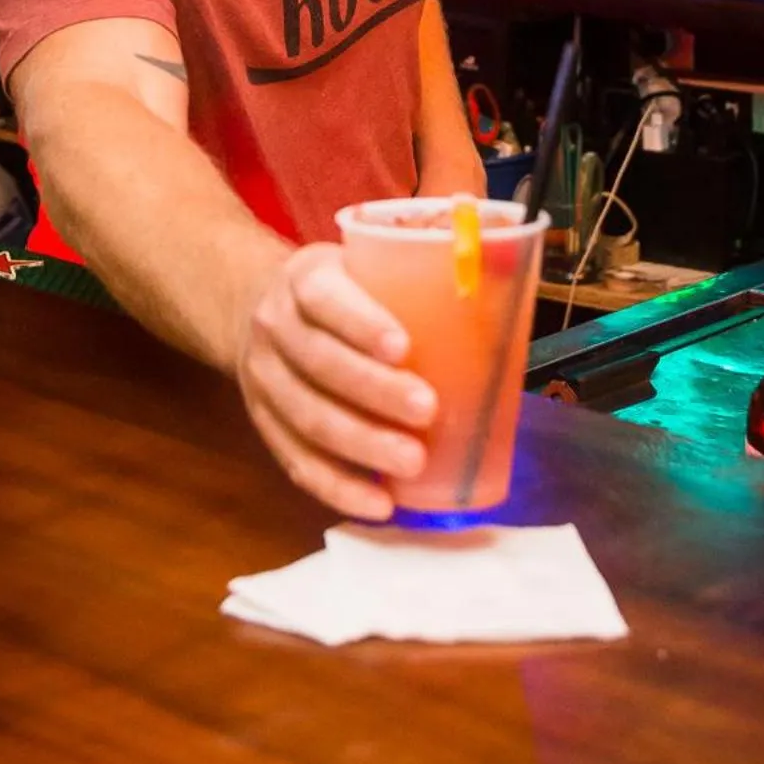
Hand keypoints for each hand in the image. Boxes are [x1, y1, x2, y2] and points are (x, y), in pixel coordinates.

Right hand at [236, 243, 436, 521]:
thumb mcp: (363, 260)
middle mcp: (275, 326)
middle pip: (319, 362)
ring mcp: (264, 379)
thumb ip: (414, 273)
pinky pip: (296, 461)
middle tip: (428, 410)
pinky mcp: (264, 424)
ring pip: (307, 418)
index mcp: (305, 278)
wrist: (257, 308)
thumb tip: (506, 285)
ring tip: (413, 463)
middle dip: (374, 391)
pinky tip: (379, 503)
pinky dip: (338, 486)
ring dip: (362, 445)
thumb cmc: (340, 289)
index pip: (324, 297)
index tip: (405, 347)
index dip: (361, 323)